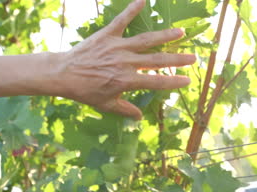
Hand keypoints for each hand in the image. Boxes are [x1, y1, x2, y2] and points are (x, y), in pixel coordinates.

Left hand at [55, 0, 195, 119]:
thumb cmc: (84, 91)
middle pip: (157, 60)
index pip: (157, 81)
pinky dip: (132, 9)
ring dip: (165, 35)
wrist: (63, 74)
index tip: (187, 80)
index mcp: (127, 80)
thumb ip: (125, 109)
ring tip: (180, 32)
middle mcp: (126, 62)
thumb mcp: (106, 104)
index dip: (174, 81)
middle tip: (193, 57)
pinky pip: (121, 20)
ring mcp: (118, 47)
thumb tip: (139, 117)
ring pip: (146, 40)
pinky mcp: (107, 35)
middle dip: (177, 59)